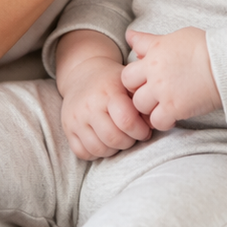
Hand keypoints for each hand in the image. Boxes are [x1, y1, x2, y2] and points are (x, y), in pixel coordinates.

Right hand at [56, 36, 153, 159]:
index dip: (140, 131)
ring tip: (119, 138)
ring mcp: (75, 119)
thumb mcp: (129, 85)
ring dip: (114, 149)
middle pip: (114, 138)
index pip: (126, 121)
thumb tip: (160, 123)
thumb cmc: (112, 81)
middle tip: (133, 136)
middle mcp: (89, 106)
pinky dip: (96, 152)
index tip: (145, 130)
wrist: (83, 74)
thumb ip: (142, 103)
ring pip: (99, 149)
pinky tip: (104, 141)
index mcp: (108, 92)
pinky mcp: (67, 129)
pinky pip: (83, 153)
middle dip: (129, 142)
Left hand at [121, 28, 220, 129]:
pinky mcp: (175, 108)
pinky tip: (172, 116)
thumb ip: (149, 41)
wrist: (225, 63)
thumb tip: (130, 36)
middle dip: (138, 93)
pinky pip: (158, 122)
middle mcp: (154, 74)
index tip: (144, 83)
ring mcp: (163, 92)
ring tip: (162, 106)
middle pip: (130, 90)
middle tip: (151, 95)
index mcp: (153, 55)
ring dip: (149, 108)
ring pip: (140, 107)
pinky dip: (163, 121)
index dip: (134, 79)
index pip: (127, 72)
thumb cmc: (205, 47)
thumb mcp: (174, 37)